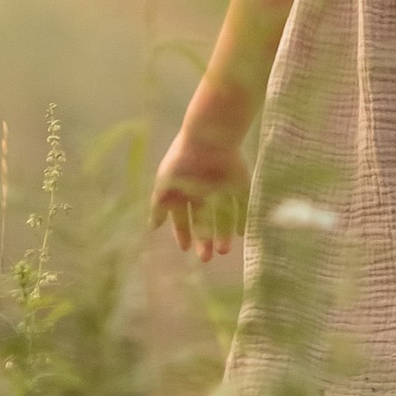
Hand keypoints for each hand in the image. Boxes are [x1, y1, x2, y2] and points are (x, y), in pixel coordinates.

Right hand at [149, 113, 246, 259]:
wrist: (209, 137)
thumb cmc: (182, 161)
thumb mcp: (164, 185)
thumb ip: (158, 206)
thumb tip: (152, 228)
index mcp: (184, 191)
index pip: (182, 218)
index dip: (183, 233)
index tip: (185, 249)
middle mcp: (203, 191)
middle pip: (204, 221)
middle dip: (204, 240)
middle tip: (206, 258)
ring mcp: (222, 187)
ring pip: (224, 216)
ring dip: (224, 234)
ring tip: (224, 251)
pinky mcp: (239, 182)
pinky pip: (243, 204)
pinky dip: (243, 219)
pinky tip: (241, 233)